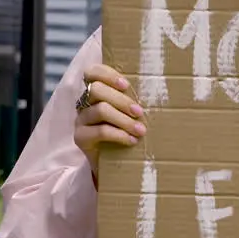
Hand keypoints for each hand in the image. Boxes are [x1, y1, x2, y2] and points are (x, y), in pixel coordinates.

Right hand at [73, 64, 146, 178]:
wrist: (112, 165)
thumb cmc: (126, 133)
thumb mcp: (129, 114)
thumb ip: (133, 101)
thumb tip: (158, 89)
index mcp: (95, 92)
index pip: (92, 72)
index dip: (108, 74)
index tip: (126, 85)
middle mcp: (84, 104)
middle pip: (97, 90)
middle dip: (122, 100)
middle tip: (139, 112)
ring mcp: (80, 120)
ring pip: (100, 110)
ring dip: (124, 119)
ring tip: (141, 130)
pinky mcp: (80, 138)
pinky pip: (100, 131)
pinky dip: (119, 134)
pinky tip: (131, 140)